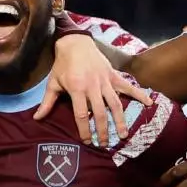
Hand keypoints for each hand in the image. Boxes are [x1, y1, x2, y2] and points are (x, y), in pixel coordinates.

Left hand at [35, 34, 151, 145]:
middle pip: (99, 113)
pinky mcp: (113, 75)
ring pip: (115, 104)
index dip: (84, 129)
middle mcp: (93, 86)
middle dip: (102, 130)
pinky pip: (128, 86)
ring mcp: (105, 81)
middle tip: (105, 144)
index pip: (81, 115)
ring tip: (123, 134)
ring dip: (119, 120)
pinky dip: (139, 93)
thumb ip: (47, 102)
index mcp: (77, 89)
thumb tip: (37, 119)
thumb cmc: (63, 65)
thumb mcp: (53, 83)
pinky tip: (149, 103)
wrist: (75, 43)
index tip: (87, 141)